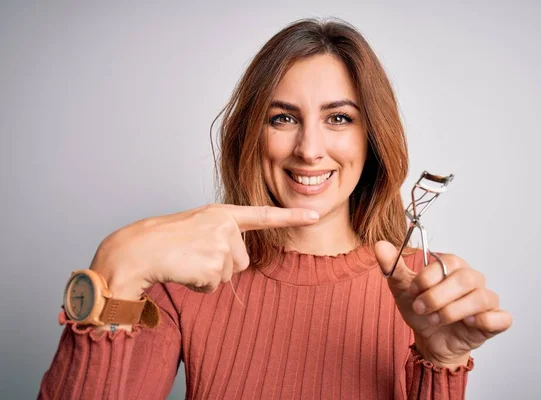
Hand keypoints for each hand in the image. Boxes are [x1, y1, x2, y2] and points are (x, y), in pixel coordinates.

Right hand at [90, 204, 319, 299]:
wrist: (136, 250)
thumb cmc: (163, 240)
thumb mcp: (197, 226)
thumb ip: (222, 234)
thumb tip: (237, 260)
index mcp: (221, 213)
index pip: (262, 215)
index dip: (290, 216)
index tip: (313, 215)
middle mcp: (224, 225)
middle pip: (242, 261)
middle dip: (221, 266)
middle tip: (193, 256)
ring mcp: (220, 244)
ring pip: (228, 275)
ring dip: (208, 276)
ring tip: (186, 261)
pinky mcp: (213, 264)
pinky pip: (214, 286)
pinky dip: (198, 285)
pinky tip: (182, 271)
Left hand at [374, 241, 512, 369]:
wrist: (430, 340)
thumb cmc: (421, 310)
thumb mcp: (402, 289)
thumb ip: (392, 267)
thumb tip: (380, 245)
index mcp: (452, 266)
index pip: (447, 262)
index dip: (427, 278)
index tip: (413, 291)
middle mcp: (472, 279)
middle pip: (465, 279)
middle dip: (437, 296)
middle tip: (421, 308)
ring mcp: (486, 299)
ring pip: (480, 298)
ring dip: (452, 311)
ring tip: (436, 319)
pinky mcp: (495, 321)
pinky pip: (501, 318)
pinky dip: (485, 321)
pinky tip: (467, 324)